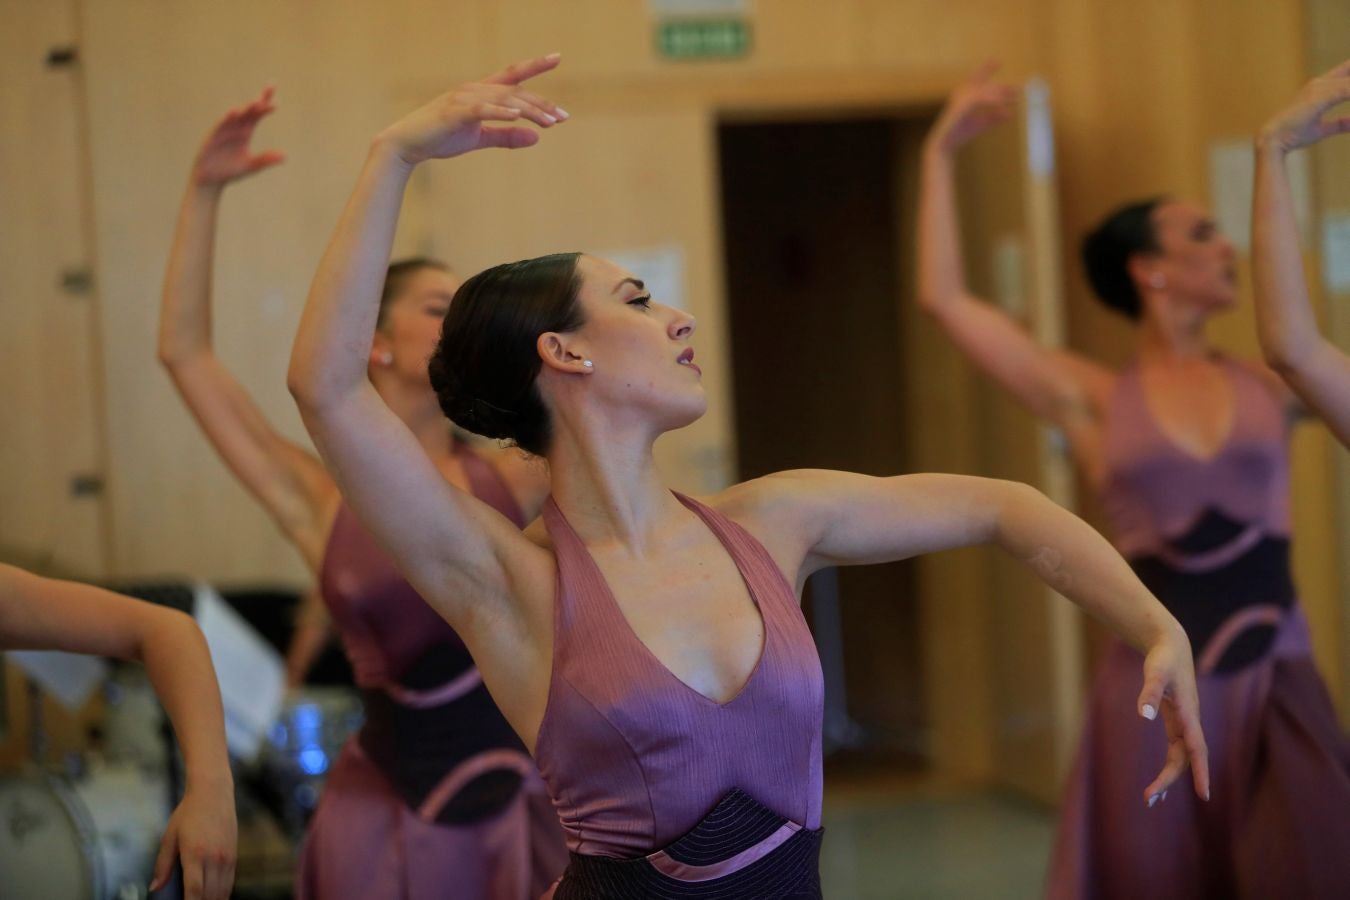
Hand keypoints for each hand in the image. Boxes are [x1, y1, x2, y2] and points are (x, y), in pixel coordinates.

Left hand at [149, 778, 236, 899]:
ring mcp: (226, 857)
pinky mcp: (234, 855)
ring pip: (222, 891)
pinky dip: (222, 894)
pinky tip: (214, 897)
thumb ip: (162, 865)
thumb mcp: (169, 837)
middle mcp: (214, 858)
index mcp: (195, 854)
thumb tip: (155, 887)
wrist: (213, 792)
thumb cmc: (189, 812)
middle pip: (210, 895)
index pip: (194, 891)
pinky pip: (229, 882)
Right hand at [192, 87, 285, 186]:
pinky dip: (227, 119)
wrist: (210, 179)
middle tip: (270, 90)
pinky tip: (234, 112)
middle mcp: (235, 128)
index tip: (276, 103)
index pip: (257, 116)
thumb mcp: (250, 166)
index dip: (265, 107)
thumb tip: (285, 156)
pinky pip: (221, 126)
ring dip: (245, 110)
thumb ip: (265, 160)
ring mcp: (224, 131)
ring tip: (255, 103)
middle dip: (259, 101)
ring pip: (236, 117)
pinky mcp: (213, 137)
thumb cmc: (230, 171)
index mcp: (245, 132)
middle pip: (248, 111)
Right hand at [377, 53, 567, 165]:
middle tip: (563, 117)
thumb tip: (536, 137)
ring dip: (529, 111)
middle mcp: (474, 90)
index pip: (512, 76)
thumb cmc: (441, 138)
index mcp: (480, 93)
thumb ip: (506, 136)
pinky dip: (501, 112)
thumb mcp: (479, 139)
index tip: (557, 57)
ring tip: (550, 123)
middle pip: (515, 92)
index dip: (534, 66)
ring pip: (505, 100)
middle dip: (542, 104)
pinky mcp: (455, 112)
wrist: (407, 145)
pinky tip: (518, 116)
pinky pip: (482, 110)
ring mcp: (464, 99)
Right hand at [928, 62, 1017, 154]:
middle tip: (1017, 90)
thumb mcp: (981, 124)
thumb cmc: (960, 134)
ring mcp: (960, 99)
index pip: (976, 78)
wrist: (946, 144)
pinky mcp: (961, 106)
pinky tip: (1005, 112)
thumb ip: (993, 117)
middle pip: (985, 85)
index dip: (986, 69)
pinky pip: (981, 100)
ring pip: (985, 91)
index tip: (997, 61)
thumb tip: (1010, 113)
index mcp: (963, 95)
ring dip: (1001, 95)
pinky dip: (994, 104)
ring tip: (1014, 99)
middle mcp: (960, 94)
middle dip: (1001, 88)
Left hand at [1136, 624, 1209, 806]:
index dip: (1200, 771)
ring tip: (1150, 799)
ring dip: (1168, 778)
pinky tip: (1158, 784)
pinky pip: (1176, 751)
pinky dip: (1169, 767)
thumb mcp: (1154, 672)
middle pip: (1184, 759)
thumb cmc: (1163, 658)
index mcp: (1189, 714)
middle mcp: (1190, 722)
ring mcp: (1185, 724)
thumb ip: (1149, 692)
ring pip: (1180, 758)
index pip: (1197, 749)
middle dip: (1169, 779)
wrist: (1171, 645)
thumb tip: (1143, 716)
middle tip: (1149, 800)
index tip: (1203, 795)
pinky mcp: (1178, 722)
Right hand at [1259, 59, 1349, 153]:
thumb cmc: (1293, 135)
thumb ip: (1340, 123)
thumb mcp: (1322, 129)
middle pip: (1349, 70)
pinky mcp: (1320, 96)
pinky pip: (1347, 90)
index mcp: (1319, 89)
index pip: (1347, 71)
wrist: (1273, 140)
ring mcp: (1320, 88)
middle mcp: (1320, 84)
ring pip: (1349, 82)